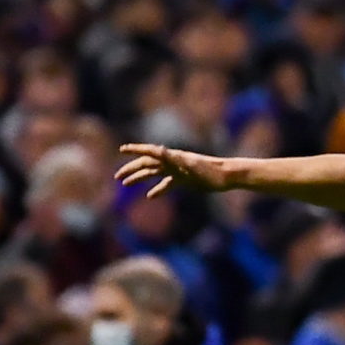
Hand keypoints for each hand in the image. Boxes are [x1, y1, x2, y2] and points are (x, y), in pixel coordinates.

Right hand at [117, 143, 237, 195]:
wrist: (227, 176)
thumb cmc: (210, 170)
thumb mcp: (189, 164)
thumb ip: (171, 157)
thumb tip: (157, 149)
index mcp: (172, 157)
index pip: (149, 152)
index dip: (135, 150)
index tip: (122, 149)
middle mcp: (173, 162)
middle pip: (147, 164)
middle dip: (131, 169)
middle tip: (117, 177)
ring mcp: (178, 171)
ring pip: (154, 174)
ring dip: (140, 178)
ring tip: (126, 185)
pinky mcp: (184, 180)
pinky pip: (167, 184)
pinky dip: (158, 189)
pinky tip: (150, 196)